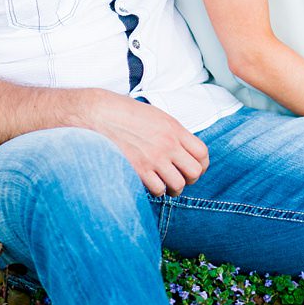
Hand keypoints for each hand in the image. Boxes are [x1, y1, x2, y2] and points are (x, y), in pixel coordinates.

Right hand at [79, 92, 209, 196]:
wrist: (101, 114)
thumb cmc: (126, 113)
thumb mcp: (157, 116)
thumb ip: (172, 133)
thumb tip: (183, 149)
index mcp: (174, 129)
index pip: (202, 153)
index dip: (202, 165)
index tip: (195, 168)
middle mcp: (168, 144)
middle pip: (195, 172)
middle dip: (190, 179)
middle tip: (181, 178)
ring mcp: (154, 158)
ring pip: (178, 185)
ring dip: (173, 189)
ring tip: (165, 184)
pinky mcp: (139, 170)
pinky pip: (158, 190)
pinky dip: (156, 190)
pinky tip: (149, 183)